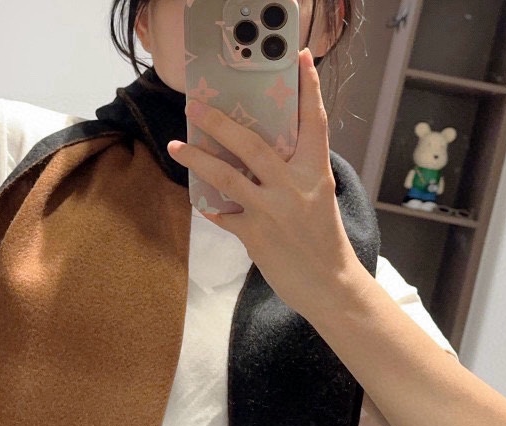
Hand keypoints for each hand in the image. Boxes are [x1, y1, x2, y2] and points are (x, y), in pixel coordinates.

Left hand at [167, 48, 364, 319]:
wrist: (329, 284)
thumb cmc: (325, 241)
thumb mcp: (319, 198)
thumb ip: (297, 175)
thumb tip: (264, 156)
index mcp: (316, 173)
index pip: (314, 122)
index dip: (309, 89)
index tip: (302, 59)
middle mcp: (294, 187)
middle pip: (252, 144)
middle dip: (220, 122)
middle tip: (196, 106)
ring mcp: (271, 210)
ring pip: (226, 175)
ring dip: (196, 158)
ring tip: (176, 145)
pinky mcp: (254, 235)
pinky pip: (222, 214)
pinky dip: (209, 206)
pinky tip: (199, 199)